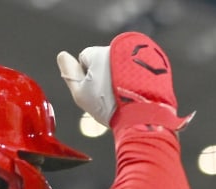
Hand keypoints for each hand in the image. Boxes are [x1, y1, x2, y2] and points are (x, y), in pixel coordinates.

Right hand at [58, 32, 186, 131]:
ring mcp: (136, 54)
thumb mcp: (80, 92)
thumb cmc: (108, 105)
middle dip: (105, 77)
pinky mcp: (153, 63)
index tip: (96, 91)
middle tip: (110, 96)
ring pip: (121, 66)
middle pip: (104, 62)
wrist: (142, 113)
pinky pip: (138, 69)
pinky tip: (137, 93)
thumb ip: (69, 73)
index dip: (87, 77)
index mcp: (98, 52)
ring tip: (125, 96)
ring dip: (120, 77)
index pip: (84, 59)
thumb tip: (63, 56)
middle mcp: (117, 48)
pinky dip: (136, 79)